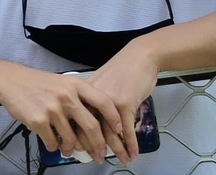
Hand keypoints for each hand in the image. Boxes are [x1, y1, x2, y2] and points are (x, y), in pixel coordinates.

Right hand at [0, 62, 122, 161]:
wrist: (12, 81)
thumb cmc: (40, 84)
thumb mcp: (64, 82)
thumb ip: (79, 98)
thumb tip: (96, 123)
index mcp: (76, 84)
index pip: (102, 101)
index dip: (113, 117)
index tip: (118, 130)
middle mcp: (67, 95)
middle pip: (91, 125)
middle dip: (99, 144)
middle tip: (101, 155)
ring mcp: (53, 109)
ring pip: (72, 139)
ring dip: (72, 148)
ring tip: (69, 149)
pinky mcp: (38, 121)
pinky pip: (54, 143)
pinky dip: (55, 147)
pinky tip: (52, 141)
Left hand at [80, 36, 159, 163]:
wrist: (140, 56)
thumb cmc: (123, 69)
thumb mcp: (102, 81)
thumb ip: (94, 99)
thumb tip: (89, 119)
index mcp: (85, 93)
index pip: (75, 120)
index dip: (78, 138)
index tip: (80, 150)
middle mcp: (94, 99)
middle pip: (90, 130)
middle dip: (95, 149)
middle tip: (99, 160)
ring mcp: (109, 102)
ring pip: (110, 134)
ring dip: (117, 150)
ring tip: (121, 160)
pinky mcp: (125, 104)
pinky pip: (127, 131)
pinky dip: (131, 145)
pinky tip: (133, 153)